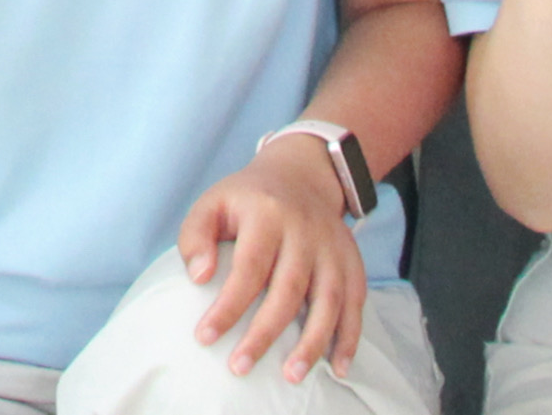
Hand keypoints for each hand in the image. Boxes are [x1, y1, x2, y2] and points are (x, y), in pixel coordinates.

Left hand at [176, 143, 369, 380]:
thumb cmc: (248, 199)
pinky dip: (349, 336)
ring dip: (313, 342)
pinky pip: (356, 302)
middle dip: (265, 333)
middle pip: (288, 289)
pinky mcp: (352, 260)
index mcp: (267, 214)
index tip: (205, 337)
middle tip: (240, 367)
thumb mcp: (212, 203)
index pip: (248, 267)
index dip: (228, 306)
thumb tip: (199, 278)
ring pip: (328, 299)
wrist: (301, 175)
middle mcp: (305, 230)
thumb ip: (196, 237)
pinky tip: (337, 367)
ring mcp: (332, 247)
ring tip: (292, 376)